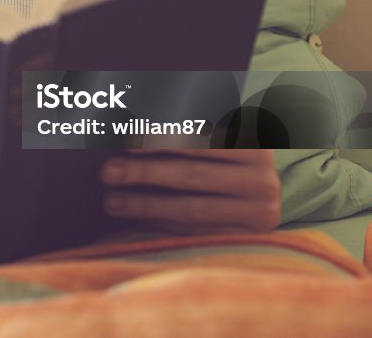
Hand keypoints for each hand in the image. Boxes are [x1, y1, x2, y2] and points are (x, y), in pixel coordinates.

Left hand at [99, 149, 280, 234]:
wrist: (258, 190)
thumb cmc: (223, 154)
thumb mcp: (214, 135)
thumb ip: (182, 132)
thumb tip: (127, 132)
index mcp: (255, 144)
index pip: (200, 141)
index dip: (160, 139)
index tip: (125, 140)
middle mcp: (263, 180)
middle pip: (192, 175)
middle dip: (145, 173)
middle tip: (108, 171)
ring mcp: (258, 214)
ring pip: (191, 209)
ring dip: (145, 205)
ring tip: (111, 200)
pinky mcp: (244, 239)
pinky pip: (194, 232)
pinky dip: (160, 223)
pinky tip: (133, 216)